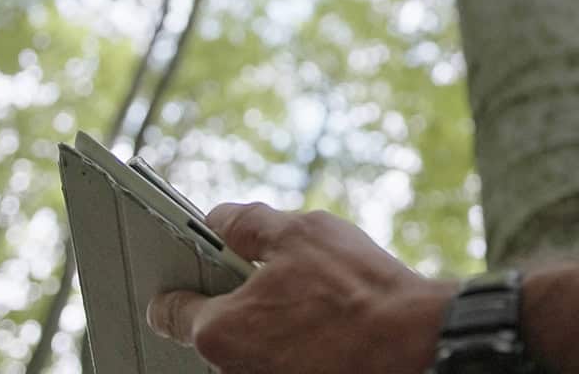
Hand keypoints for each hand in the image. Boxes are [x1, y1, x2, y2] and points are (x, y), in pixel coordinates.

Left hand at [147, 202, 455, 373]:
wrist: (409, 338)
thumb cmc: (353, 287)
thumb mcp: (298, 232)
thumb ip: (246, 223)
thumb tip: (217, 219)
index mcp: (218, 328)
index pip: (169, 309)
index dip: (180, 277)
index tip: (195, 261)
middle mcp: (232, 367)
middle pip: (214, 325)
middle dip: (234, 293)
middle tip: (268, 265)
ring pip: (251, 341)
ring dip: (267, 315)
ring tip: (307, 289)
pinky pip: (280, 354)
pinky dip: (292, 334)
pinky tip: (323, 314)